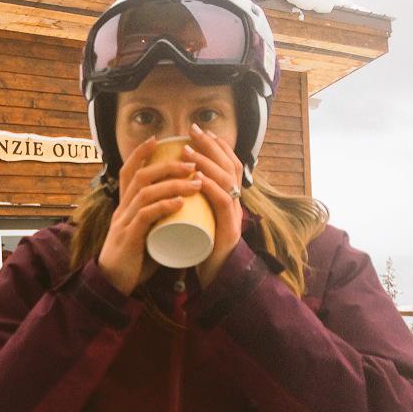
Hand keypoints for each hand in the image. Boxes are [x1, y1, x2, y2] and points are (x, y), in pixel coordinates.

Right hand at [98, 136, 203, 294]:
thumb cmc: (132, 260)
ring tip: (195, 183)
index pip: (128, 172)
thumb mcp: (144, 234)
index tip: (158, 139)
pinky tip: (179, 203)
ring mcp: (124, 223)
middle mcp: (122, 210)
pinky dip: (163, 207)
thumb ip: (157, 222)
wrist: (112, 285)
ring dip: (173, 184)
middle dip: (167, 165)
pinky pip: (145, 217)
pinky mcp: (129, 239)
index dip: (140, 154)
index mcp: (124, 207)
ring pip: (145, 193)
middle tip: (192, 164)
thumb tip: (182, 211)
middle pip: (140, 177)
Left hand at [180, 124, 244, 288]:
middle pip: (229, 167)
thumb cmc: (200, 249)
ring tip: (188, 151)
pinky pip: (223, 204)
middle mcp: (235, 205)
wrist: (213, 281)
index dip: (216, 146)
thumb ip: (193, 203)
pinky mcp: (229, 232)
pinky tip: (200, 179)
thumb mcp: (197, 219)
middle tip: (193, 130)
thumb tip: (176, 183)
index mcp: (227, 200)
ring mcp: (234, 217)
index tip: (199, 132)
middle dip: (210, 145)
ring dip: (206, 163)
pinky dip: (211, 188)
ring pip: (226, 182)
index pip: (227, 165)